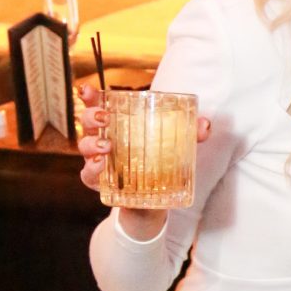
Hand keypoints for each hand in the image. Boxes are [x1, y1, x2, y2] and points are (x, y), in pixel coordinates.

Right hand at [76, 81, 210, 194]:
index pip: (99, 105)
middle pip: (87, 122)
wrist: (154, 200)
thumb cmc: (159, 163)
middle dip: (91, 116)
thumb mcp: (175, 147)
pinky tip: (101, 166)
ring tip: (106, 146)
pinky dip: (92, 170)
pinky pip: (88, 175)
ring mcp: (98, 160)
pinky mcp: (100, 182)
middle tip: (105, 118)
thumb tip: (205, 125)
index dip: (90, 96)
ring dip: (92, 144)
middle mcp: (102, 139)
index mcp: (117, 124)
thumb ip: (191, 134)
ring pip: (84, 147)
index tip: (88, 90)